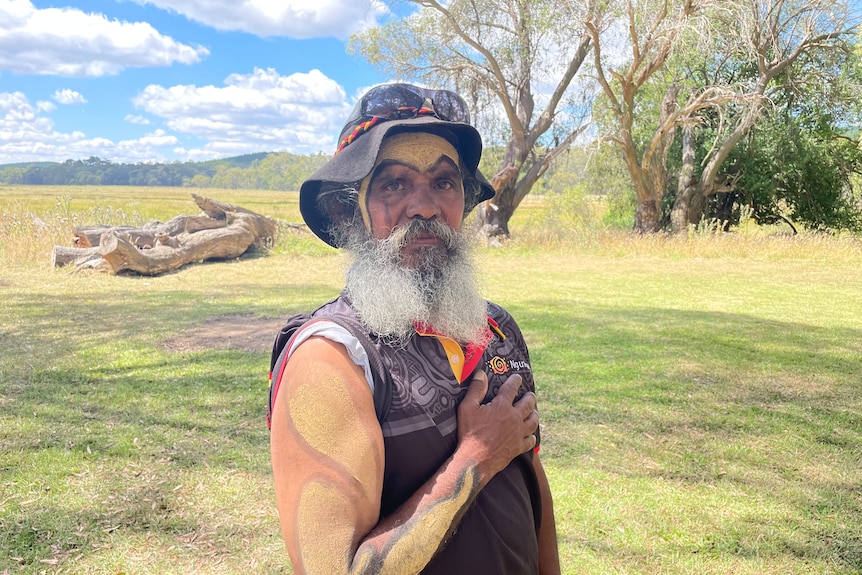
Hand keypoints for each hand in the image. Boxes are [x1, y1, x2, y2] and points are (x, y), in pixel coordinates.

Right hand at [456, 370, 538, 484]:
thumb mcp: (467, 408)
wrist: (475, 460)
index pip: (511, 388)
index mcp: (502, 406)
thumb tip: (480, 374)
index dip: (516, 381)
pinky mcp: (518, 447)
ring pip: (533, 421)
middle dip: (530, 397)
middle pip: (528, 404)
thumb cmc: (470, 433)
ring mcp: (518, 433)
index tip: (518, 377)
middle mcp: (514, 418)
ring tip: (534, 412)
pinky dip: (531, 436)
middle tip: (530, 395)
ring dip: (534, 415)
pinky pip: (530, 440)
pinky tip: (530, 435)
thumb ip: (476, 389)